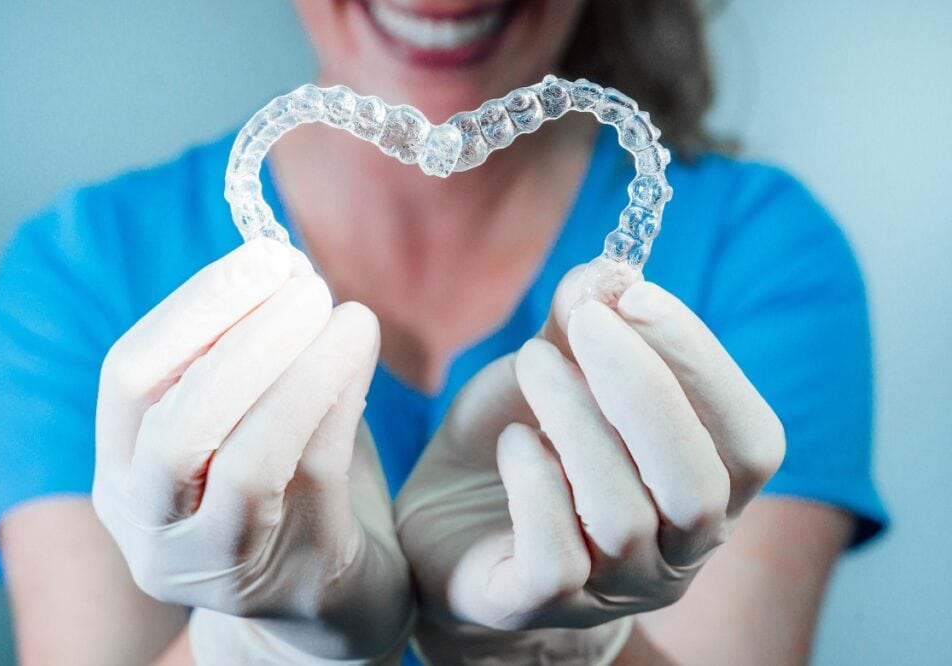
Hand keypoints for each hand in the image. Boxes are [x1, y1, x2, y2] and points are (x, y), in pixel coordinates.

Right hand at [92, 239, 410, 662]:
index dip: (194, 310)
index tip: (263, 257)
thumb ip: (247, 354)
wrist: (328, 597)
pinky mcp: (289, 576)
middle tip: (306, 282)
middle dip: (242, 338)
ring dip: (297, 371)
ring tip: (347, 312)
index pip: (128, 379)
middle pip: (174, 427)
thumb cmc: (285, 488)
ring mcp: (215, 563)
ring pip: (243, 462)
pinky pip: (311, 477)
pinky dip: (338, 401)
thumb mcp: (244, 419)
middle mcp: (151, 526)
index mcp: (123, 473)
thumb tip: (284, 263)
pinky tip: (361, 353)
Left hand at [395, 267, 784, 660]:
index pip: (750, 439)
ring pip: (624, 517)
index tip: (638, 295)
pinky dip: (536, 486)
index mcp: (705, 490)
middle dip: (645, 388)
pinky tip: (515, 444)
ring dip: (577, 421)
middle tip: (586, 322)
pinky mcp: (539, 607)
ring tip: (533, 364)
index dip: (703, 363)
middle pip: (699, 486)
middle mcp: (675, 552)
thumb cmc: (521, 442)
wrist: (445, 521)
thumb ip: (583, 326)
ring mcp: (612, 590)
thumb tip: (605, 274)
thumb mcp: (554, 371)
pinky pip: (558, 560)